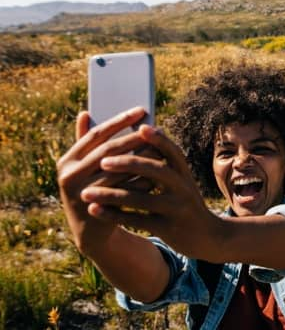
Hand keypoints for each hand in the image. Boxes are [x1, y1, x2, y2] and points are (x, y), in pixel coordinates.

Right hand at [56, 107, 149, 252]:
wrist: (91, 230)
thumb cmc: (92, 188)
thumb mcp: (84, 166)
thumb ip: (86, 141)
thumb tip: (85, 111)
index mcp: (67, 160)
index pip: (97, 134)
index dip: (120, 121)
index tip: (141, 110)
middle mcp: (69, 176)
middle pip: (108, 151)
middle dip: (135, 138)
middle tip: (156, 128)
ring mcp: (82, 194)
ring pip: (119, 171)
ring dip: (142, 158)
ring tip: (161, 147)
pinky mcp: (98, 209)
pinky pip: (126, 191)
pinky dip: (143, 179)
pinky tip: (160, 170)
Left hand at [80, 124, 222, 259]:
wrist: (208, 236)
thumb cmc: (184, 203)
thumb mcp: (181, 183)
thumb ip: (163, 165)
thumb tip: (139, 137)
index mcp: (185, 173)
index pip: (172, 152)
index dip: (158, 139)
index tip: (140, 127)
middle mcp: (183, 188)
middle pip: (156, 171)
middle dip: (127, 164)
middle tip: (102, 162)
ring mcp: (176, 209)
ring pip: (141, 199)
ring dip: (111, 195)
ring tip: (85, 193)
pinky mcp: (168, 228)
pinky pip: (137, 220)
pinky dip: (114, 215)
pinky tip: (95, 210)